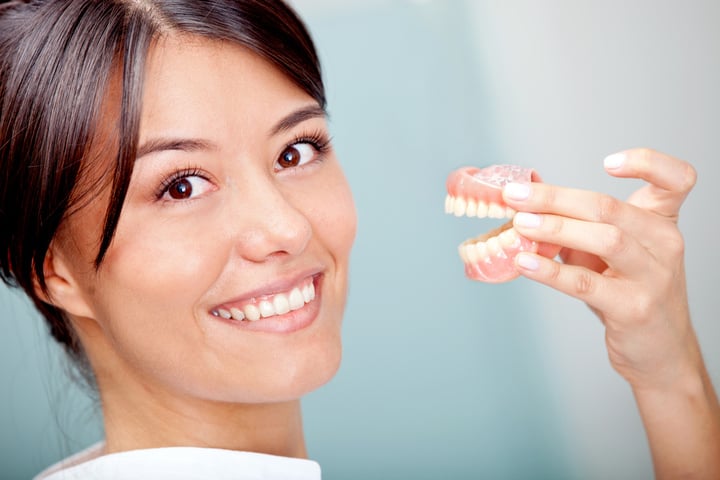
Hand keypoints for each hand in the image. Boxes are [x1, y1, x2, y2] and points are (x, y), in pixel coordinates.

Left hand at [502, 148, 698, 389]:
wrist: (660, 353)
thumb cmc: (629, 294)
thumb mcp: (608, 254)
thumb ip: (576, 226)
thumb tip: (524, 199)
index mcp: (661, 222)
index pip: (677, 180)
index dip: (648, 163)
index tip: (608, 161)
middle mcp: (665, 244)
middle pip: (611, 208)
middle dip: (556, 198)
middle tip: (515, 196)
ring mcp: (653, 277)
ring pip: (606, 239)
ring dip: (556, 228)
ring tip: (519, 224)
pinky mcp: (634, 309)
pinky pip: (587, 284)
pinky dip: (552, 271)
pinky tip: (525, 262)